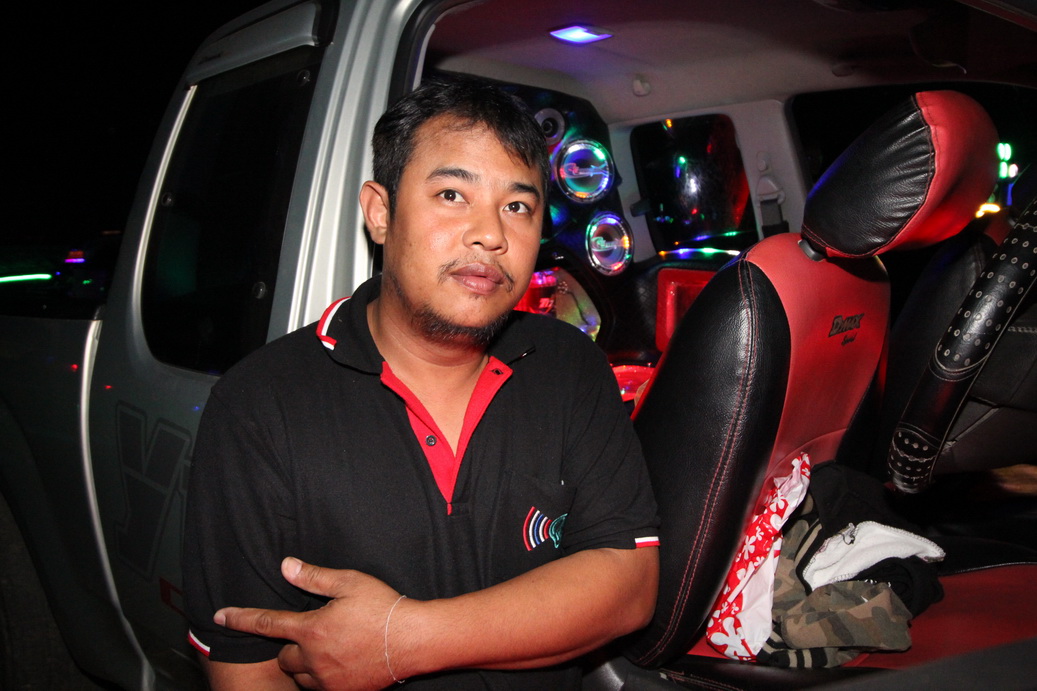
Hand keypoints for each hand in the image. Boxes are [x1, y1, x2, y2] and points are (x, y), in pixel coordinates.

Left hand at [215, 557, 407, 689]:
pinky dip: (322, 677)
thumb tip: (285, 566)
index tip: (220, 617)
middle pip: (283, 657)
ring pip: (300, 676)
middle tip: (312, 634)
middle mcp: (314, 658)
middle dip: (290, 647)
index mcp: (312, 629)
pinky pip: (320, 688)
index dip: (240, 619)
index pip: (266, 624)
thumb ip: (313, 576)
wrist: (413, 640)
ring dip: (305, 664)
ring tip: (328, 649)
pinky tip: (340, 663)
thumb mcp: (349, 582)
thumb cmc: (383, 607)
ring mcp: (328, 680)